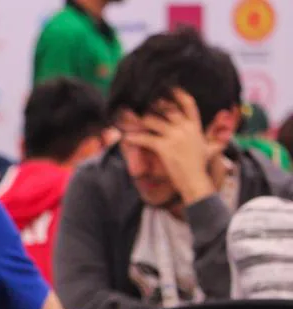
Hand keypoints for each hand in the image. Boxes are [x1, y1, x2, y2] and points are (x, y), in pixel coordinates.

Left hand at [124, 89, 215, 205]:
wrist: (195, 180)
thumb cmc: (200, 166)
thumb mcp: (210, 148)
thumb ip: (212, 138)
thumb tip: (223, 133)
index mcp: (195, 126)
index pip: (188, 104)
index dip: (178, 94)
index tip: (169, 87)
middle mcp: (185, 128)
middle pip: (167, 109)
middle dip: (153, 105)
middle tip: (142, 104)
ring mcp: (175, 136)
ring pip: (153, 121)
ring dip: (140, 120)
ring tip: (130, 119)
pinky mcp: (164, 147)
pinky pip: (146, 138)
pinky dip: (134, 138)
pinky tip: (125, 138)